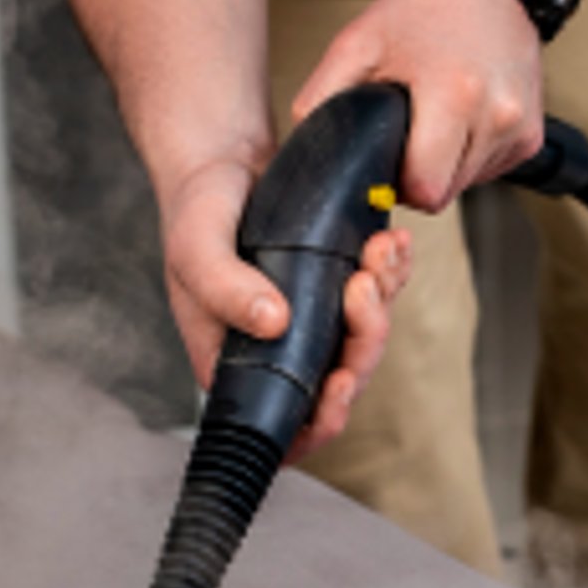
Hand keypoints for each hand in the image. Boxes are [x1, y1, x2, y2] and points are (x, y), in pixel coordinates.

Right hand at [158, 158, 412, 460]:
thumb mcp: (196, 247)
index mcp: (238, 363)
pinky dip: (391, 270)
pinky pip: (379, 296)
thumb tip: (274, 324)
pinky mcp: (336, 288)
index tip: (340, 382)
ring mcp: (312, 321)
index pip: (287, 425)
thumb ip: (223, 288)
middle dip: (365, 338)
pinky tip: (392, 241)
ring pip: (366, 338)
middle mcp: (279, 351)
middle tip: (362, 284)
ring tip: (379, 249)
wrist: (221, 162)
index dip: (321, 420)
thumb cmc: (196, 212)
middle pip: (342, 379)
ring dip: (383, 297)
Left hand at [292, 0, 544, 212]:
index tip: (389, 157)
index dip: (397, 183)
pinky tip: (463, 115)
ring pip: (466, 186)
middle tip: (409, 129)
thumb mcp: (357, 43)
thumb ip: (322, 101)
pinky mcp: (532, 135)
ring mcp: (521, 128)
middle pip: (443, 194)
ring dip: (444, 164)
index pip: (424, 190)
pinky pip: (488, 171)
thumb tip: (311, 155)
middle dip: (418, 174)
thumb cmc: (425, 7)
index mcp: (455, 94)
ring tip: (438, 114)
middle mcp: (498, 115)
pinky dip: (469, 155)